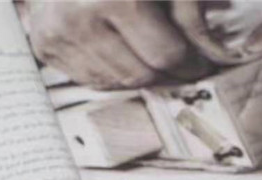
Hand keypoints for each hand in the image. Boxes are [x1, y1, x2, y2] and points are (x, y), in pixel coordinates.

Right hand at [25, 0, 212, 88]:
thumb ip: (190, 14)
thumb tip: (216, 55)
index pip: (167, 55)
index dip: (192, 65)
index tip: (203, 65)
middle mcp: (80, 18)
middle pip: (143, 75)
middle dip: (169, 75)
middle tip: (184, 67)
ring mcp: (57, 34)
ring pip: (118, 83)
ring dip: (142, 76)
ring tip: (152, 56)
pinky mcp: (44, 45)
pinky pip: (92, 80)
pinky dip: (114, 74)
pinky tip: (123, 54)